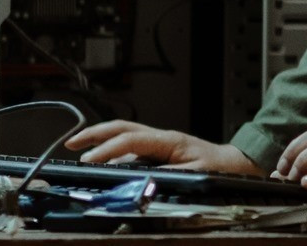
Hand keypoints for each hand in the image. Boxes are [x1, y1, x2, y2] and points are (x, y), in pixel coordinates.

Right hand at [64, 120, 262, 173]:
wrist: (234, 163)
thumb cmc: (218, 167)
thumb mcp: (196, 174)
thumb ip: (169, 176)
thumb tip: (144, 179)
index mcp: (169, 141)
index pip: (131, 139)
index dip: (108, 149)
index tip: (89, 160)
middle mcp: (161, 138)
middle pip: (122, 128)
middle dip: (95, 133)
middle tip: (72, 143)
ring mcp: (159, 143)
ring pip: (124, 135)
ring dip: (101, 141)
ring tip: (79, 150)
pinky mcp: (158, 151)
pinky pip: (130, 148)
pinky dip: (112, 153)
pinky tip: (101, 163)